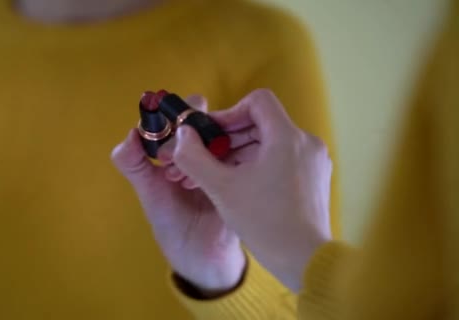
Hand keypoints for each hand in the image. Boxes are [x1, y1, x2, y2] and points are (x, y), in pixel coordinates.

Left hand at [111, 96, 244, 296]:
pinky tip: (203, 189)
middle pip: (207, 117)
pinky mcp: (246, 176)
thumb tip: (130, 135)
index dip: (170, 118)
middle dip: (185, 134)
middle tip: (170, 161)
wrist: (198, 253)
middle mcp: (209, 145)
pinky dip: (216, 172)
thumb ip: (131, 162)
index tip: (158, 141)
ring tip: (184, 183)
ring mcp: (230, 159)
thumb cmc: (171, 216)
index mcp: (184, 142)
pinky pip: (239, 160)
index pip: (182, 109)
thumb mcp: (147, 188)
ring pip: (222, 136)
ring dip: (199, 155)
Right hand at [171, 89, 332, 291]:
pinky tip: (240, 185)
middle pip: (263, 122)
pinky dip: (259, 163)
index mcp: (287, 138)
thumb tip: (182, 134)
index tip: (212, 134)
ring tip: (219, 174)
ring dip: (242, 151)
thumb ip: (194, 156)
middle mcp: (306, 142)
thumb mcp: (220, 188)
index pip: (257, 101)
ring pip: (271, 141)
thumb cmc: (264, 223)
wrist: (304, 260)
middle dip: (231, 136)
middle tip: (207, 156)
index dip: (230, 112)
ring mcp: (314, 160)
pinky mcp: (315, 177)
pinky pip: (283, 157)